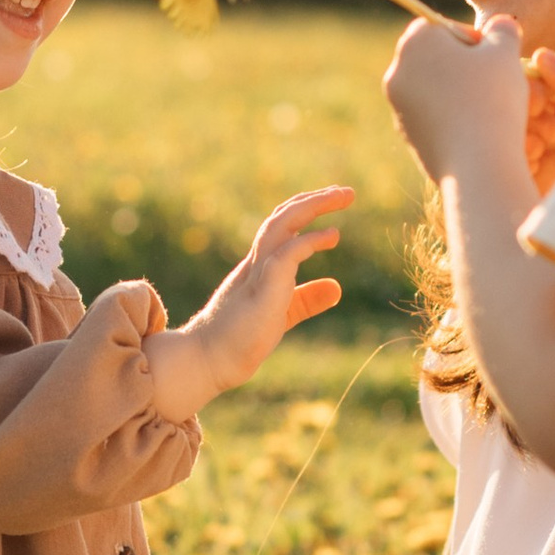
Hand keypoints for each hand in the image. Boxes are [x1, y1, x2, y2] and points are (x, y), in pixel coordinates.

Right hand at [144, 187, 349, 416]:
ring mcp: (256, 273)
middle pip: (283, 217)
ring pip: (281, 225)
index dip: (305, 209)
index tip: (332, 200)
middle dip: (314, 200)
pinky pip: (286, 255)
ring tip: (342, 196)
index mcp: (258, 267)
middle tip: (346, 191)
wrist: (207, 363)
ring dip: (312, 207)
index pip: (281, 226)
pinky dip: (309, 241)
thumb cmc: (239, 342)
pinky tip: (333, 236)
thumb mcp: (282, 315)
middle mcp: (255, 262)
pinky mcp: (261, 290)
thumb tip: (337, 287)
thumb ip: (307, 300)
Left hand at [384, 13, 526, 184]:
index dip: (471, 38)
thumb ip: (502, 29)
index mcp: (414, 43)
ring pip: (435, 91)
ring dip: (460, 94)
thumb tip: (499, 25)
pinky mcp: (408, 139)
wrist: (477, 166)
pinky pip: (434, 119)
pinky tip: (478, 130)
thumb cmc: (492, 99)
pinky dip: (453, 120)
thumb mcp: (505, 52)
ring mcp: (399, 110)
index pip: (440, 27)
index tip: (494, 57)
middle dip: (464, 67)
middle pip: (435, 60)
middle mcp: (397, 74)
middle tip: (496, 82)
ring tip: (491, 108)